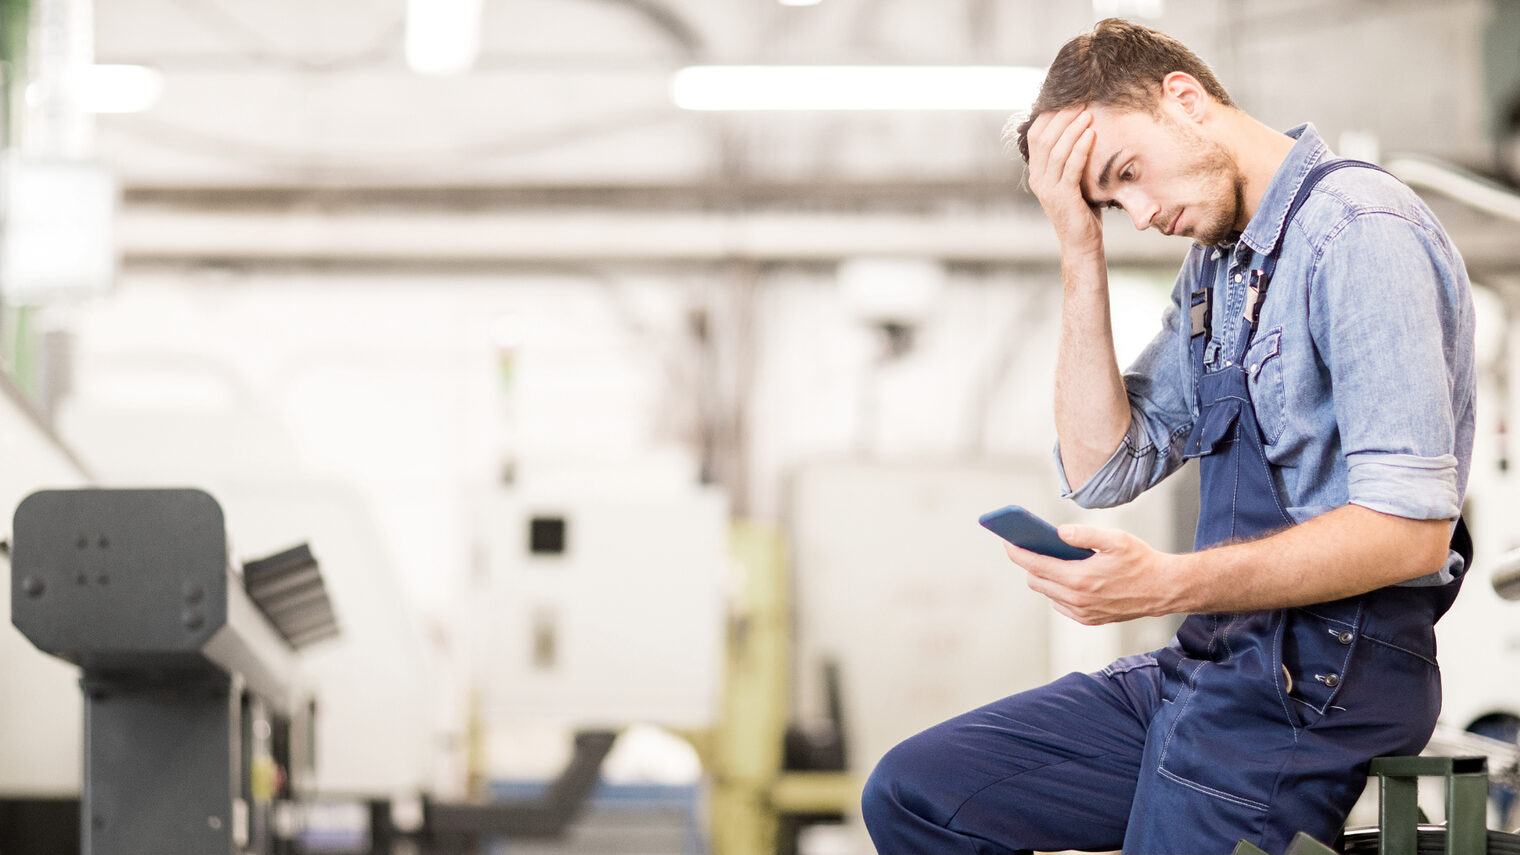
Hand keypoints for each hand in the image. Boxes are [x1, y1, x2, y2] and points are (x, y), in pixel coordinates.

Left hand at [1003, 524, 1178, 624]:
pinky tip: (1070, 576)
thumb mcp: (1115, 539)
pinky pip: (1061, 604)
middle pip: (1036, 580)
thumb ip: (1083, 534)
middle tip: (1031, 546)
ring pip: (1048, 593)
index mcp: (1080, 578)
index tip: (1008, 541)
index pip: (1035, 565)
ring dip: (1045, 577)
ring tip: (1051, 558)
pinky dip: (1059, 590)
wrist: (1164, 590)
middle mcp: (1077, 599)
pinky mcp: (1089, 620)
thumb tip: (1056, 532)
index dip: (1017, 552)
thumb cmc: (1141, 562)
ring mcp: (1082, 613)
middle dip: (1030, 563)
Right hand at [1024, 108, 1103, 257]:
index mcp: (1036, 173)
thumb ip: (1071, 160)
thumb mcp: (1073, 180)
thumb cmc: (1082, 211)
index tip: (1070, 100)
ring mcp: (1047, 189)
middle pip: (1044, 138)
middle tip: (1081, 102)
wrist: (1082, 243)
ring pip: (1056, 149)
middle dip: (1063, 117)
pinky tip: (1092, 134)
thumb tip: (1084, 128)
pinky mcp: (1062, 196)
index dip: (1050, 115)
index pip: (1035, 135)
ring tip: (1089, 114)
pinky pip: (1070, 166)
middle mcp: (1037, 179)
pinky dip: (1081, 147)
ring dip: (1073, 128)